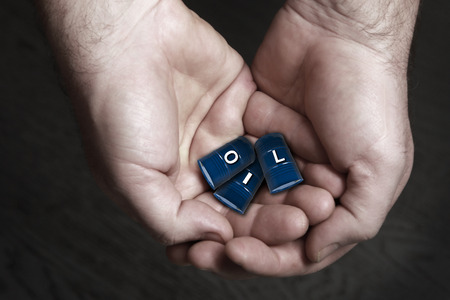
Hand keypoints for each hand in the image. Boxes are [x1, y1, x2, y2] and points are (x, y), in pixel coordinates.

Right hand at [38, 0, 313, 253]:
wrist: (128, 38)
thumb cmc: (116, 108)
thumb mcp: (131, 180)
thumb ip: (171, 218)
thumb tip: (215, 237)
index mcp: (169, 190)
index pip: (210, 229)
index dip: (238, 243)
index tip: (267, 249)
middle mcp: (197, 167)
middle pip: (243, 204)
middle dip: (272, 219)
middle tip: (301, 223)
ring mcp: (221, 137)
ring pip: (262, 173)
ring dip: (288, 189)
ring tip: (316, 200)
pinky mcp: (240, 106)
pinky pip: (270, 136)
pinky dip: (291, 152)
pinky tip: (311, 167)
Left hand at [186, 0, 417, 275]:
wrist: (336, 34)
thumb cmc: (368, 96)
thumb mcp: (380, 167)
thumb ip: (354, 220)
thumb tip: (314, 251)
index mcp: (340, 197)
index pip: (301, 244)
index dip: (269, 257)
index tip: (240, 254)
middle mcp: (306, 182)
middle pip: (266, 227)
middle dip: (237, 241)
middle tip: (208, 250)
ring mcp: (278, 158)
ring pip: (244, 199)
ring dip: (222, 216)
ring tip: (194, 229)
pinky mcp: (254, 134)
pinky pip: (233, 164)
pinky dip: (218, 180)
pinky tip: (196, 193)